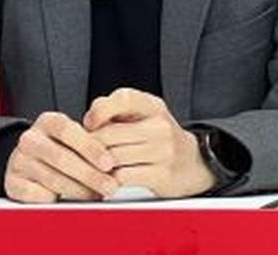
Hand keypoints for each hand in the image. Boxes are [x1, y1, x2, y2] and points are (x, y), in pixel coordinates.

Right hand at [4, 111, 119, 202]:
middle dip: (90, 174)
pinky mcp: (12, 183)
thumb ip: (91, 142)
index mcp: (48, 121)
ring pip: (52, 178)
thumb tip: (115, 161)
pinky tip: (72, 203)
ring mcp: (19, 161)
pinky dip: (56, 199)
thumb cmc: (62, 147)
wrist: (29, 160)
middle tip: (110, 186)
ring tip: (98, 196)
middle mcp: (30, 139)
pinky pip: (36, 195)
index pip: (68, 131)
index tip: (109, 163)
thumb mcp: (75, 137)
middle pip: (61, 157)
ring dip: (79, 190)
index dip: (90, 147)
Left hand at [84, 88, 214, 197]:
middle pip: (110, 134)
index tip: (89, 124)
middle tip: (84, 152)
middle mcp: (160, 126)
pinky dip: (110, 180)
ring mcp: (163, 150)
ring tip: (95, 166)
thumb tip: (88, 122)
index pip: (123, 98)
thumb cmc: (158, 138)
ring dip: (98, 165)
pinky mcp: (161, 175)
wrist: (193, 162)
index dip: (100, 111)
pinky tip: (109, 178)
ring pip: (113, 157)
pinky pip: (122, 177)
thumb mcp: (143, 115)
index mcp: (153, 106)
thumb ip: (115, 111)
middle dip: (92, 145)